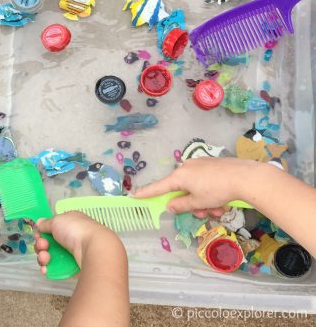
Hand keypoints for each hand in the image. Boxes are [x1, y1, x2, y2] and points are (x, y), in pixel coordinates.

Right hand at [34, 211, 119, 273]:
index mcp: (70, 223)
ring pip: (52, 256)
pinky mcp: (73, 267)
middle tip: (43, 247)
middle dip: (41, 245)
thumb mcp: (57, 220)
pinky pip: (57, 268)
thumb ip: (46, 223)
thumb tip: (39, 223)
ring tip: (45, 258)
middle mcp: (72, 237)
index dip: (43, 232)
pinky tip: (46, 269)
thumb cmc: (76, 230)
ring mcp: (73, 253)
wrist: (94, 250)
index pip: (52, 228)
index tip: (39, 235)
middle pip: (50, 243)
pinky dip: (49, 269)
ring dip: (43, 257)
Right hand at [133, 157, 254, 217]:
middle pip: (181, 191)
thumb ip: (182, 205)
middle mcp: (186, 167)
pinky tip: (224, 201)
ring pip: (196, 188)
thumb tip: (169, 205)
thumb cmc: (217, 190)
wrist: (245, 177)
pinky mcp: (212, 164)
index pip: (158, 187)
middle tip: (204, 214)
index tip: (134, 195)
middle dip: (192, 205)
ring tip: (219, 210)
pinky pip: (205, 182)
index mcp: (180, 176)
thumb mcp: (199, 202)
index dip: (146, 193)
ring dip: (204, 202)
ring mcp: (200, 164)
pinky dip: (211, 193)